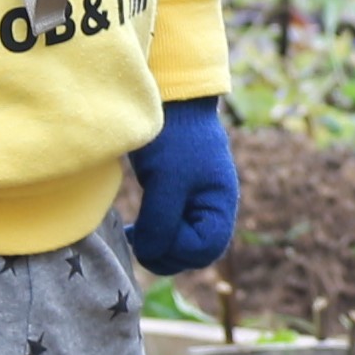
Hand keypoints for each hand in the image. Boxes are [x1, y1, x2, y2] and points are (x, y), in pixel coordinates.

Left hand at [123, 97, 236, 275]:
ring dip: (158, 245)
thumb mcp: (166, 181)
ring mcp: (196, 203)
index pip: (205, 249)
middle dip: (166, 253)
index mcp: (220, 203)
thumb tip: (150, 254)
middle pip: (195, 253)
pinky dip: (154, 234)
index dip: (177, 250)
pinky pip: (170, 230)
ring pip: (180, 244)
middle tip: (138, 240)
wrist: (170, 100)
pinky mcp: (178, 197)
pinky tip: (134, 229)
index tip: (151, 233)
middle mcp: (212, 208)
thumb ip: (161, 221)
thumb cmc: (173, 137)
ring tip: (134, 234)